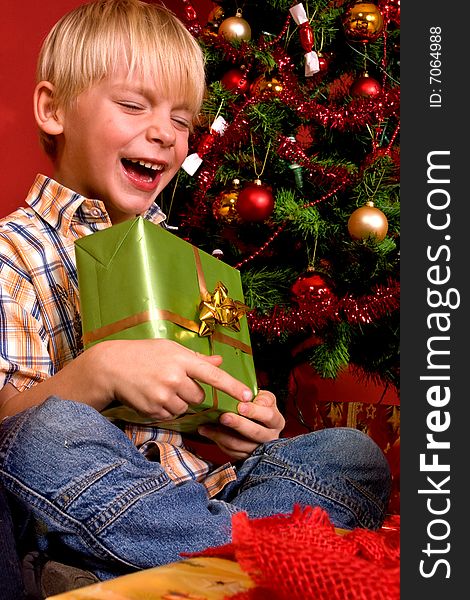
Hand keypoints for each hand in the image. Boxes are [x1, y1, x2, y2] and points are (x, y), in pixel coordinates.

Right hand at [95, 338, 253, 420]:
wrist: (112, 367)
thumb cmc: (144, 354)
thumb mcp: (170, 349)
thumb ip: (196, 359)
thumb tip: (218, 362)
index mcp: (181, 359)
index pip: (212, 375)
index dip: (232, 386)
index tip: (247, 396)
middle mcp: (174, 378)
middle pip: (199, 395)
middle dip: (191, 391)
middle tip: (173, 380)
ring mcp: (163, 395)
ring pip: (185, 407)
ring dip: (178, 401)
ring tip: (160, 386)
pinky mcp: (153, 409)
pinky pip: (171, 415)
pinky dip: (166, 408)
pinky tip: (152, 395)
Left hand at [197, 390, 284, 459]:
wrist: (256, 422)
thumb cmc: (260, 408)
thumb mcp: (265, 398)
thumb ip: (261, 397)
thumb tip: (249, 397)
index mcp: (276, 421)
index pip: (269, 416)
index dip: (254, 411)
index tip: (241, 406)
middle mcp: (270, 437)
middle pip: (255, 433)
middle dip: (238, 424)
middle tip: (224, 417)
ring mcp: (257, 449)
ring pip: (239, 445)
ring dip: (222, 435)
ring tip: (208, 425)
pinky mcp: (245, 456)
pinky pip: (230, 451)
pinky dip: (217, 441)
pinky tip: (207, 431)